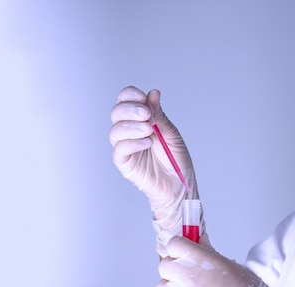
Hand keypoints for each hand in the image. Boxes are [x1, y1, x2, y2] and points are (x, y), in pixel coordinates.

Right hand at [110, 86, 198, 254]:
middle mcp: (129, 131)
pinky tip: (147, 143)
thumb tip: (153, 93)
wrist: (179, 184)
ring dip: (131, 126)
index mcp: (140, 120)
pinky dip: (132, 143)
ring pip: (115, 131)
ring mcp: (126, 147)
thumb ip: (160, 115)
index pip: (126, 101)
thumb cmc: (176, 160)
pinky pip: (120, 150)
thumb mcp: (171, 134)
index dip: (130, 96)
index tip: (142, 97)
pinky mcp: (124, 163)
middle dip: (130, 110)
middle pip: (116, 113)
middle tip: (147, 114)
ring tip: (149, 130)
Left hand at [156, 236, 294, 286]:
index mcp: (205, 258)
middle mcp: (188, 274)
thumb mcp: (238, 269)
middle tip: (198, 285)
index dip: (181, 250)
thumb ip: (215, 260)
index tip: (187, 256)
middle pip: (166, 265)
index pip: (174, 242)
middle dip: (179, 273)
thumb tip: (201, 251)